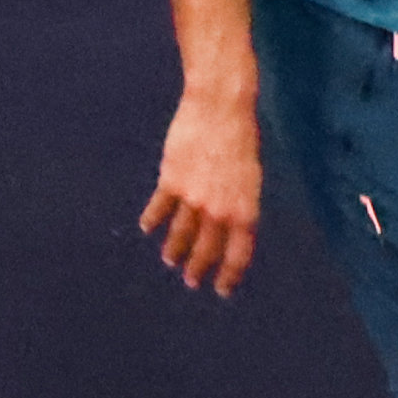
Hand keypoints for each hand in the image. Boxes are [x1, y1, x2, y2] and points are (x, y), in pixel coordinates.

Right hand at [140, 85, 261, 295]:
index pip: (237, 255)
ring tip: (169, 259)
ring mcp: (194, 198)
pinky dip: (153, 220)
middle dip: (198, 268)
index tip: (221, 289)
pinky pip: (160, 208)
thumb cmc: (240, 139)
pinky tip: (147, 227)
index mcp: (245, 211)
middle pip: (206, 250)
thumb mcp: (250, 177)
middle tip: (190, 280)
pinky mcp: (172, 181)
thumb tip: (227, 225)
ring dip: (174, 250)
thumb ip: (238, 204)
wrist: (220, 108)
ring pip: (180, 234)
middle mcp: (219, 211)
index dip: (228, 275)